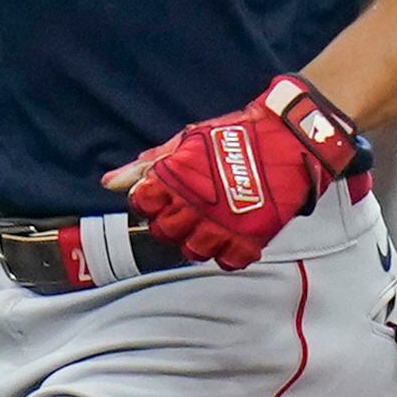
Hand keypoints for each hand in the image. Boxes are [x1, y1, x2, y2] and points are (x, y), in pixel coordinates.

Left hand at [107, 75, 367, 270]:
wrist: (287, 136)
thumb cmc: (234, 135)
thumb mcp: (187, 141)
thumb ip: (147, 165)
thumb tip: (109, 183)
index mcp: (175, 179)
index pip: (141, 205)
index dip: (147, 203)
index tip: (160, 196)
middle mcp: (194, 205)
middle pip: (163, 233)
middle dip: (169, 224)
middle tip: (186, 212)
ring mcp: (222, 223)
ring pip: (192, 251)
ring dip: (196, 242)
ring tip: (208, 225)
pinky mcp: (250, 235)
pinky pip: (229, 261)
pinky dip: (227, 254)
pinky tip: (231, 237)